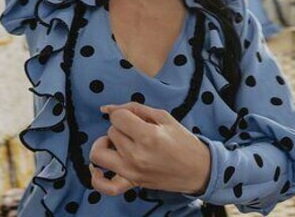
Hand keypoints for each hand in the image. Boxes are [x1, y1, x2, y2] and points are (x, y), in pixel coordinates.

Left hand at [89, 102, 211, 195]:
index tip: (134, 117)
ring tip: (118, 143)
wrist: (198, 169)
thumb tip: (107, 108)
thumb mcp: (164, 117)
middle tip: (136, 129)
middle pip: (111, 132)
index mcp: (147, 136)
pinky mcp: (132, 183)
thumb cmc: (183, 141)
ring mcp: (132, 171)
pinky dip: (96, 178)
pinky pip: (105, 186)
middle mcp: (136, 155)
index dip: (124, 113)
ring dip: (106, 145)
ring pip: (100, 153)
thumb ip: (135, 109)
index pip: (117, 118)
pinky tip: (97, 167)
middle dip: (121, 127)